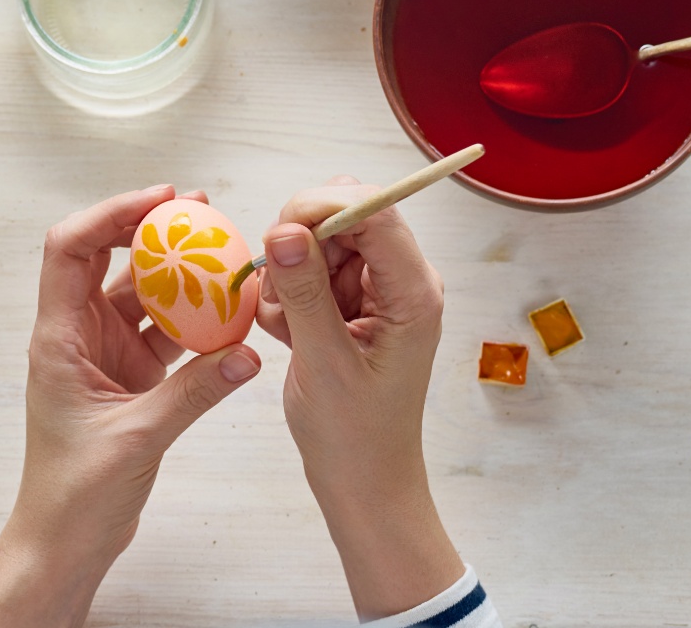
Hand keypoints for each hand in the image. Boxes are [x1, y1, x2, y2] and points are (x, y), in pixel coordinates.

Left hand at [0, 185, 261, 627]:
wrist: (65, 542)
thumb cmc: (73, 495)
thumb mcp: (136, 439)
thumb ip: (194, 393)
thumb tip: (246, 353)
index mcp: (59, 337)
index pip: (71, 248)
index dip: (112, 214)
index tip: (162, 201)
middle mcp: (80, 334)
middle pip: (108, 256)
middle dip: (151, 227)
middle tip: (200, 209)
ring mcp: (107, 352)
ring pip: (143, 291)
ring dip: (179, 271)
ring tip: (224, 250)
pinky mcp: (133, 374)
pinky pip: (167, 330)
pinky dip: (196, 317)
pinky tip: (229, 310)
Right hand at [256, 178, 463, 620]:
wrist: (364, 483)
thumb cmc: (355, 436)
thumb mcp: (324, 363)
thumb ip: (303, 291)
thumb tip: (283, 230)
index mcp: (413, 292)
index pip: (374, 209)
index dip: (323, 206)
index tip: (278, 234)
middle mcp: (401, 281)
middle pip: (345, 216)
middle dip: (300, 242)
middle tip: (278, 294)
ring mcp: (376, 291)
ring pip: (320, 241)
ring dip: (289, 274)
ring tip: (284, 326)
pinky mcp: (352, 305)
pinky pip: (311, 270)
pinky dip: (288, 294)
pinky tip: (287, 334)